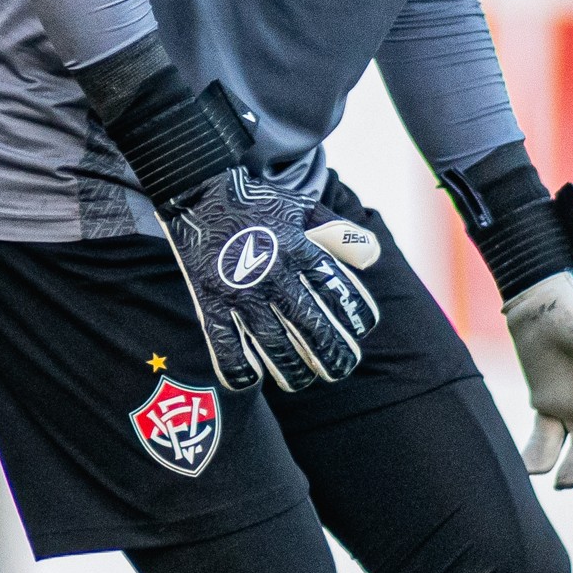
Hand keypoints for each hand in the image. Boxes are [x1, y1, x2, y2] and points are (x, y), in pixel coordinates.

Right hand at [160, 171, 381, 391]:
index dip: (357, 316)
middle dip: (332, 356)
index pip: (338, 291)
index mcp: (299, 249)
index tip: (362, 331)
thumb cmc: (256, 203)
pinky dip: (240, 372)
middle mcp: (274, 274)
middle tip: (340, 370)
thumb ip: (340, 233)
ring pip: (274, 346)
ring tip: (302, 381)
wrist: (199, 191)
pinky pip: (226, 348)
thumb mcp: (302, 207)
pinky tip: (252, 381)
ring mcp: (240, 291)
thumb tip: (372, 258)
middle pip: (312, 327)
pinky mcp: (210, 302)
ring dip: (293, 372)